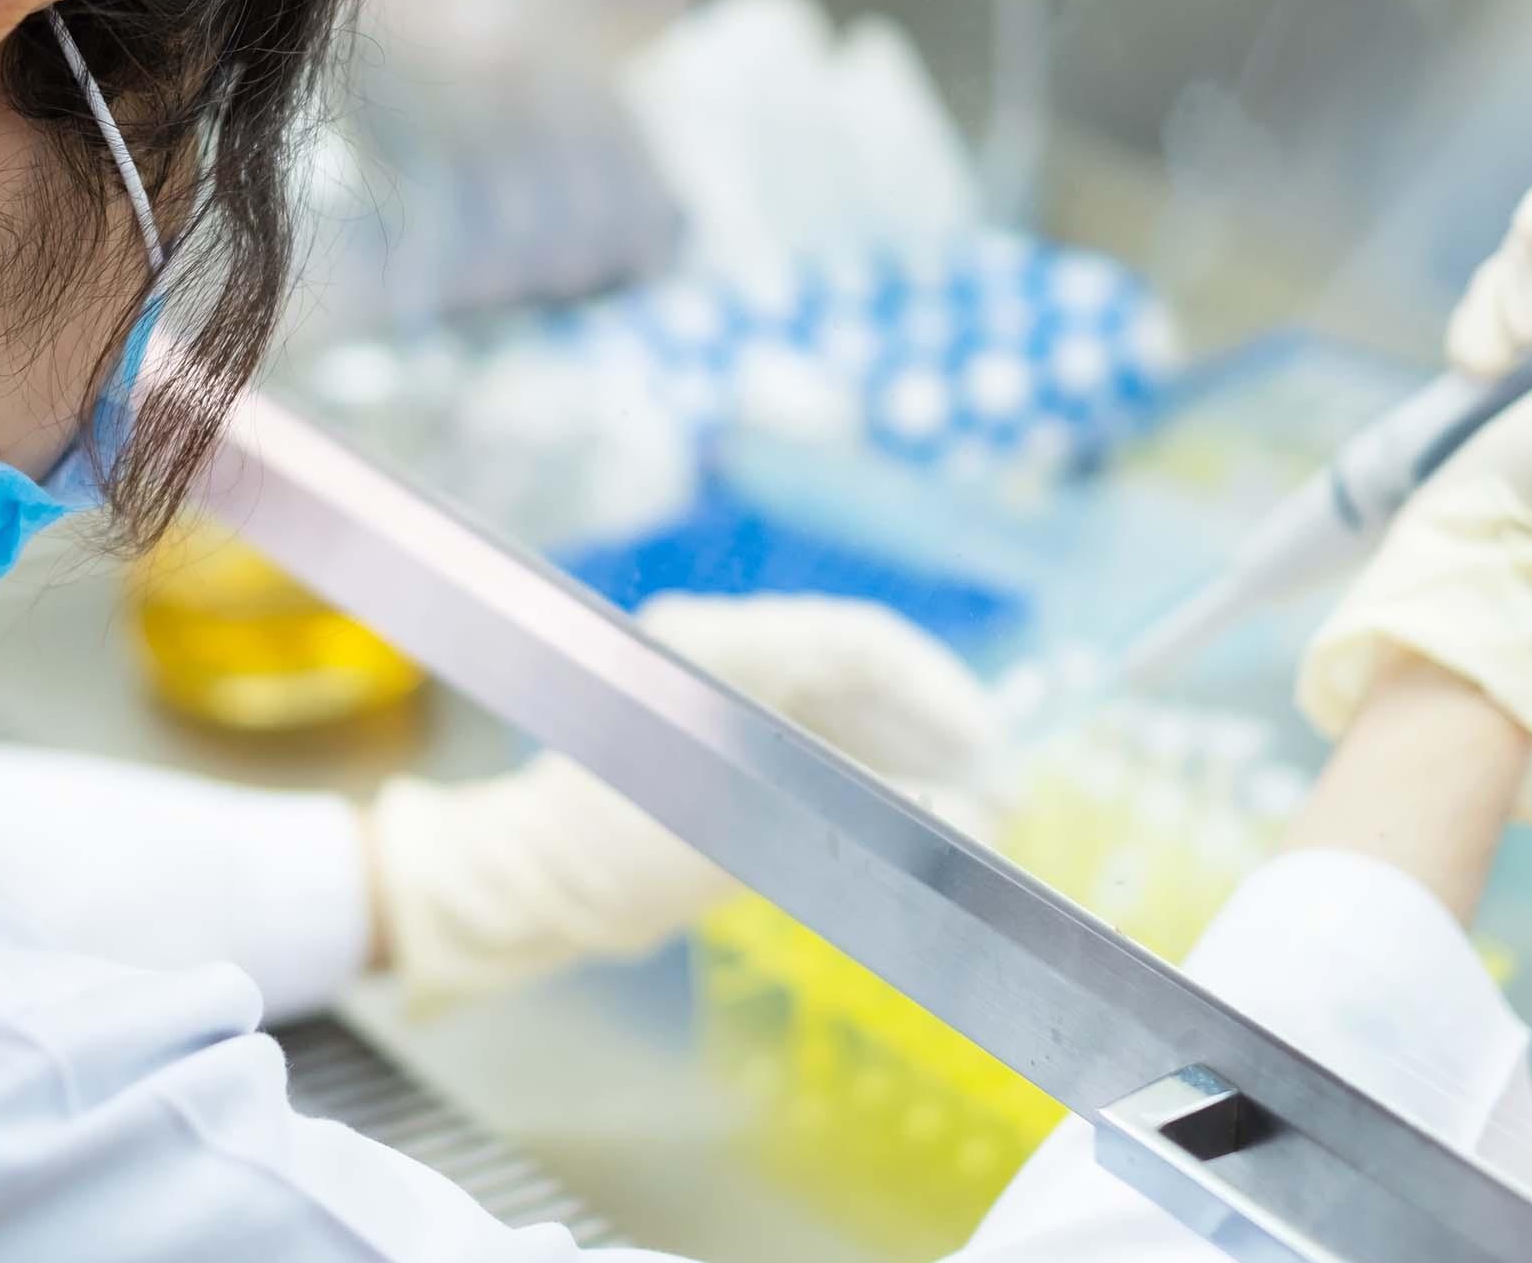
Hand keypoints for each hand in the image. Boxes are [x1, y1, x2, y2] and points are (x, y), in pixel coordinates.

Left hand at [367, 593, 992, 1006]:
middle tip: (1001, 799)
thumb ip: (859, 822)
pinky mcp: (737, 730)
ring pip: (857, 701)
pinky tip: (927, 815)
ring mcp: (733, 688)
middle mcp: (729, 650)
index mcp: (720, 648)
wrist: (530, 890)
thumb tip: (968, 817)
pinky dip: (882, 770)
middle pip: (869, 668)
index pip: (862, 641)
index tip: (991, 754)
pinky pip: (829, 732)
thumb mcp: (742, 842)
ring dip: (920, 753)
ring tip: (979, 815)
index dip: (941, 695)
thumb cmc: (612, 858)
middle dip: (941, 729)